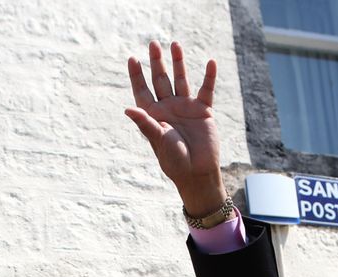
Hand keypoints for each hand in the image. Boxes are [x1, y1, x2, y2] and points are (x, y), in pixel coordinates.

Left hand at [125, 40, 227, 216]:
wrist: (197, 172)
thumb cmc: (174, 160)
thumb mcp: (158, 140)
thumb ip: (145, 123)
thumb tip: (127, 109)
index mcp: (153, 115)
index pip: (142, 90)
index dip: (137, 75)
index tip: (132, 58)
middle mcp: (168, 108)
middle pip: (160, 79)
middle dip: (157, 62)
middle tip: (153, 43)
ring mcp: (186, 108)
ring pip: (181, 79)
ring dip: (178, 62)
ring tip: (175, 43)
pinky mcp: (203, 111)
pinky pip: (206, 89)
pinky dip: (208, 77)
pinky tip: (210, 62)